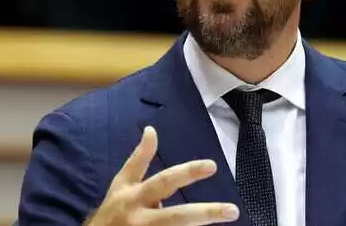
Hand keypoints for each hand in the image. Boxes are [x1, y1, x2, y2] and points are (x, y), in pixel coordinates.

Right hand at [87, 126, 239, 225]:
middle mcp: (140, 217)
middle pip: (177, 216)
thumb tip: (151, 130)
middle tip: (232, 211)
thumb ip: (139, 159)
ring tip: (228, 217)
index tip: (213, 165)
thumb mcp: (121, 183)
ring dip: (201, 224)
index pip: (164, 181)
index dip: (188, 173)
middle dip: (205, 213)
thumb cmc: (112, 210)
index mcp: (134, 196)